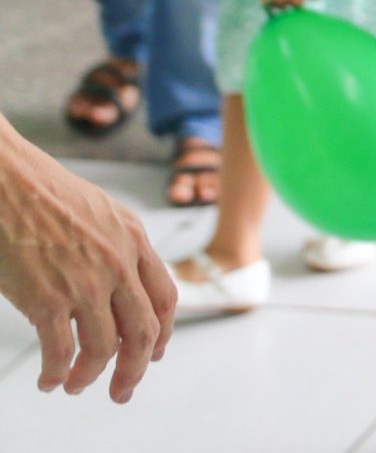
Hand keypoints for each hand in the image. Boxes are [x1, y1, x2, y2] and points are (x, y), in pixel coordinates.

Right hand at [0, 137, 176, 403]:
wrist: (7, 180)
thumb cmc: (44, 191)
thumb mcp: (101, 212)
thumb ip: (118, 246)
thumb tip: (120, 281)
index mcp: (135, 241)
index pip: (165, 299)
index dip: (163, 333)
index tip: (156, 354)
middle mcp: (119, 264)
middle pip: (143, 332)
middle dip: (136, 369)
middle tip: (123, 390)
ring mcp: (86, 283)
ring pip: (105, 348)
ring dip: (91, 377)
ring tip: (75, 386)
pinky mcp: (48, 299)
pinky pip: (62, 352)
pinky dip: (58, 373)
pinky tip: (49, 380)